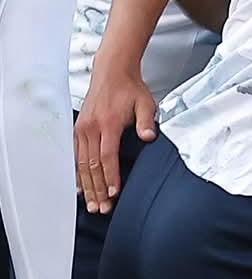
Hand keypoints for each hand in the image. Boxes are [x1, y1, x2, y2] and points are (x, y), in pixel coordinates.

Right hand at [74, 66, 157, 212]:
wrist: (112, 71)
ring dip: (87, 186)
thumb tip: (148, 137)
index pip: (107, 157)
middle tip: (102, 208)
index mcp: (108, 123)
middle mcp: (92, 128)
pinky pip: (75, 156)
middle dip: (97, 189)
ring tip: (92, 204)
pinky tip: (81, 186)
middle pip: (92, 166)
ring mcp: (82, 129)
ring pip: (82, 164)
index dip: (110, 177)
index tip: (113, 193)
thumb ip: (146, 121)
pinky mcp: (78, 129)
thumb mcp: (144, 101)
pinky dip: (78, 174)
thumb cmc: (129, 87)